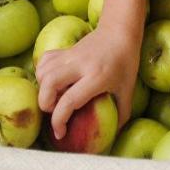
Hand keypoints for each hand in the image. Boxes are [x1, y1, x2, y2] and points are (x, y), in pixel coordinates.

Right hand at [35, 0, 146, 138]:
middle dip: (45, 103)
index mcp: (97, 77)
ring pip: (43, 72)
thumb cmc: (126, 63)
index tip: (61, 133)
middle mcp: (80, 65)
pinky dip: (42, 73)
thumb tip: (112, 138)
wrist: (120, 31)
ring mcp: (70, 55)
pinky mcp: (64, 49)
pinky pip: (44, 60)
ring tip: (53, 98)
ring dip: (43, 89)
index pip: (70, 100)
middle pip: (49, 83)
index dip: (60, 120)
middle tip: (53, 112)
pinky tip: (51, 81)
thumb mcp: (127, 90)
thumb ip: (121, 114)